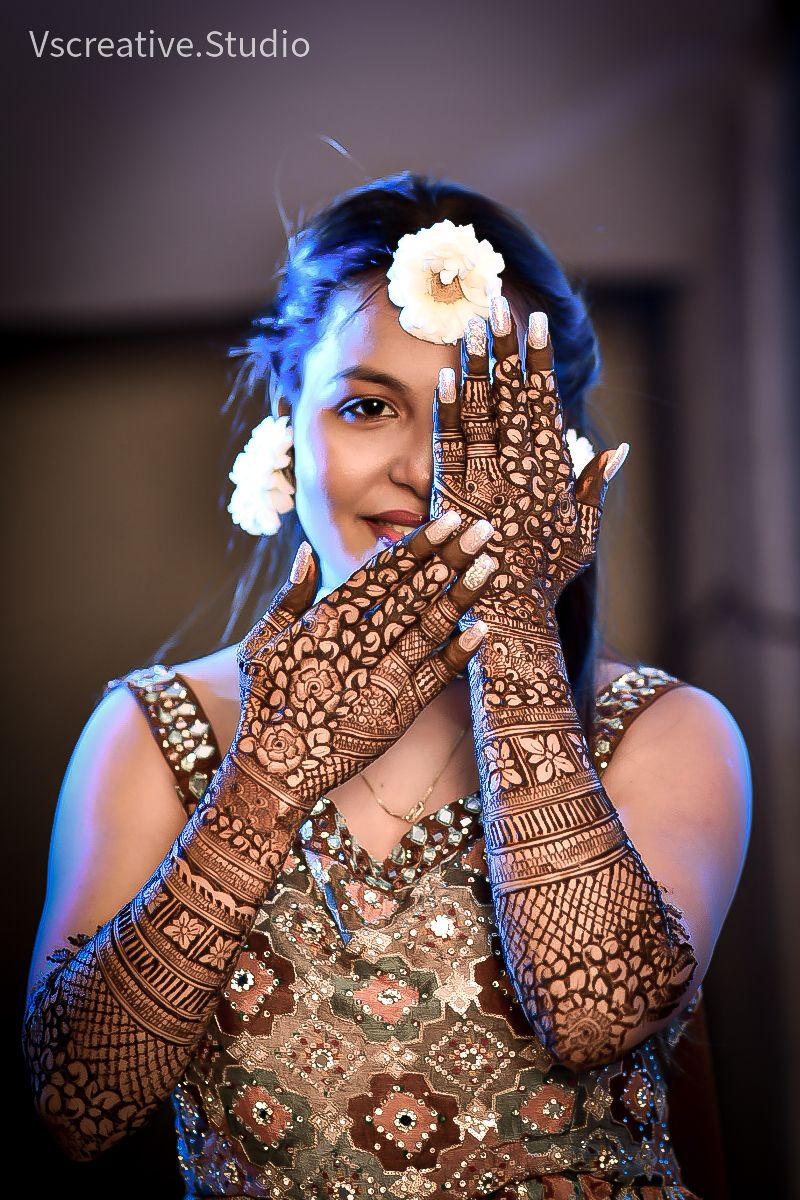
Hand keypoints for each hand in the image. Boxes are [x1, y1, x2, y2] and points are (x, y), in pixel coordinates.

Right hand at [228, 511, 497, 811]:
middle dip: (448, 557)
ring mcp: (378, 679)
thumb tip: (306, 553)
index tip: (446, 520)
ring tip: (489, 564)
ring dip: (460, 594)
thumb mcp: (262, 644)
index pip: (380, 573)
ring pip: (428, 628)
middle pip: (411, 592)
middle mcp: (356, 644)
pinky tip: (482, 629)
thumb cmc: (266, 704)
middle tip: (482, 527)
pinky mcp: (395, 715)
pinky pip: (434, 679)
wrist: (273, 771)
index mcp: (325, 621)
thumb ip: (288, 598)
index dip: (416, 546)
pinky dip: (457, 655)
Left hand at [431, 297, 627, 630]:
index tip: (536, 322)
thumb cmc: (547, 576)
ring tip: (472, 324)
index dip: (539, 360)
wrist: (512, 614)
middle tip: (498, 302)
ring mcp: (487, 479)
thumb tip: (617, 449)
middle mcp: (522, 467)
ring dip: (477, 365)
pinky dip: (448, 410)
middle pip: (512, 395)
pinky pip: (449, 444)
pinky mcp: (454, 495)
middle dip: (507, 347)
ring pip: (481, 411)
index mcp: (552, 469)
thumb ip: (595, 485)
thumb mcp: (583, 532)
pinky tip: (446, 375)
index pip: (545, 402)